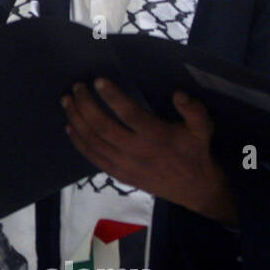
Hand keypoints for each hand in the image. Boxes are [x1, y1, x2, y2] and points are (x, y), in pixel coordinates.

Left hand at [62, 80, 237, 225]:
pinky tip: (70, 126)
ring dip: (76, 120)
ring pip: (92, 141)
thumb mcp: (202, 128)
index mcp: (157, 136)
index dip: (112, 96)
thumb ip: (193, 110)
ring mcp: (124, 164)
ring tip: (67, 101)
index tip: (97, 80)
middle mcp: (137, 151)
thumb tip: (178, 94)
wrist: (193, 188)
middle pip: (102, 126)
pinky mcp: (117, 173)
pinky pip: (92, 157)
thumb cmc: (195, 151)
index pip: (129, 114)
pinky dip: (78, 141)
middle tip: (77, 87)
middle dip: (85, 104)